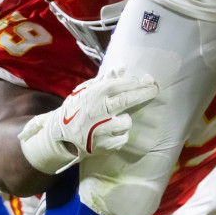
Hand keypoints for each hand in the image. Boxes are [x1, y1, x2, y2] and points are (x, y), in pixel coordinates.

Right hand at [17, 68, 159, 173]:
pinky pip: (122, 138)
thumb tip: (123, 68)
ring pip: (126, 122)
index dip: (133, 82)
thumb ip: (104, 80)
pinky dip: (121, 134)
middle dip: (143, 93)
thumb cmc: (75, 110)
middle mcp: (98, 112)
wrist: (60, 137)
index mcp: (93, 96)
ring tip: (115, 120)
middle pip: (126, 100)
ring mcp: (100, 130)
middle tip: (155, 88)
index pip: (118, 85)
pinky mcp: (103, 145)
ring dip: (125, 120)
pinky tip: (111, 132)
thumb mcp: (85, 91)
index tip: (145, 79)